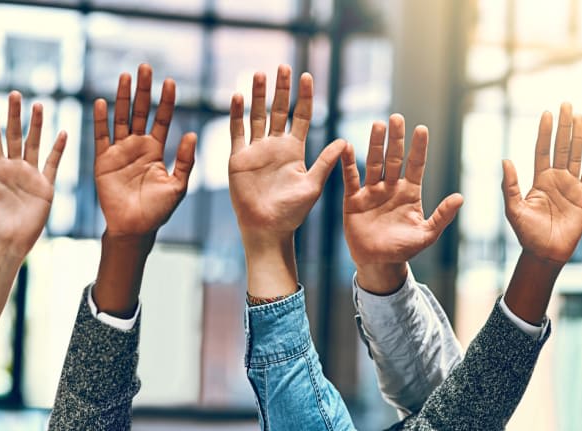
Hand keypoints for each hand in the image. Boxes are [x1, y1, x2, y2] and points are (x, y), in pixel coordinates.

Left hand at [0, 91, 65, 258]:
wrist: (7, 244)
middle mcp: (13, 168)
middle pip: (14, 135)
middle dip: (14, 115)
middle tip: (15, 93)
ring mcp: (31, 176)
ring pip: (34, 144)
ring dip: (37, 125)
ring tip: (39, 105)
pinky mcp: (46, 186)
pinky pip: (53, 164)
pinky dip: (58, 149)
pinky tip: (63, 133)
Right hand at [94, 64, 196, 239]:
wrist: (134, 229)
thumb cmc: (158, 211)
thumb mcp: (177, 185)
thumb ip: (184, 161)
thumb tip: (191, 134)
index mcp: (156, 150)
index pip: (163, 119)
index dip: (166, 101)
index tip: (170, 82)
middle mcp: (138, 146)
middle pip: (140, 112)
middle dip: (143, 90)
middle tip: (145, 67)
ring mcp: (119, 151)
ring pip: (121, 118)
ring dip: (122, 98)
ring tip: (125, 76)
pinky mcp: (103, 160)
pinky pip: (101, 136)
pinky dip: (101, 120)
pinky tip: (102, 103)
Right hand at [228, 65, 345, 242]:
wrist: (267, 228)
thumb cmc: (292, 212)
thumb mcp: (313, 185)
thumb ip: (326, 162)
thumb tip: (345, 140)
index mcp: (294, 150)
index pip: (300, 115)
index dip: (304, 96)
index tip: (307, 76)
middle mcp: (275, 146)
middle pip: (278, 110)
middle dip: (281, 89)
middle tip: (283, 66)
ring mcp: (256, 150)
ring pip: (257, 116)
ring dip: (258, 95)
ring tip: (259, 73)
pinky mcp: (238, 158)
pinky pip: (237, 132)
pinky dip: (236, 114)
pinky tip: (237, 97)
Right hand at [341, 115, 462, 292]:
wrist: (378, 264)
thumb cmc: (404, 250)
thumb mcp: (427, 234)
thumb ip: (442, 216)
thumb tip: (460, 197)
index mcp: (410, 193)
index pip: (415, 165)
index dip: (418, 148)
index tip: (421, 129)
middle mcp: (391, 188)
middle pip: (394, 158)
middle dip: (396, 139)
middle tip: (397, 118)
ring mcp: (372, 192)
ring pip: (374, 163)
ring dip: (375, 144)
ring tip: (377, 125)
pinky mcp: (353, 199)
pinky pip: (350, 178)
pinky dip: (348, 163)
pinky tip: (347, 146)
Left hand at [502, 102, 581, 264]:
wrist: (545, 252)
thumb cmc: (527, 233)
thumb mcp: (513, 209)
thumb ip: (510, 185)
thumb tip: (505, 160)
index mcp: (539, 180)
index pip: (542, 150)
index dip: (545, 132)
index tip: (547, 113)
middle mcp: (556, 179)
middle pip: (561, 146)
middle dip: (564, 126)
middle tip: (566, 104)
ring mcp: (571, 186)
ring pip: (576, 155)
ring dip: (579, 136)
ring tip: (580, 116)